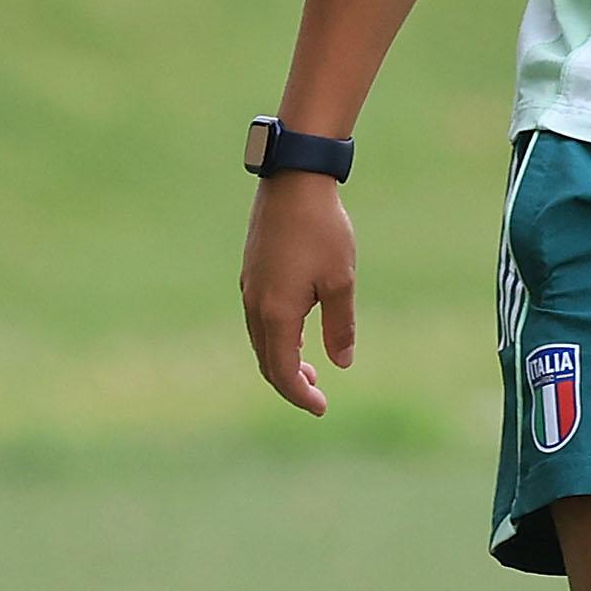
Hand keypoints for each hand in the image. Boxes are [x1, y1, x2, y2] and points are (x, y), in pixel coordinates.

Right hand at [240, 173, 356, 414]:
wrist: (294, 183)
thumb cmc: (322, 230)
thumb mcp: (341, 280)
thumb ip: (339, 325)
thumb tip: (341, 363)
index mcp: (276, 313)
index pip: (283, 371)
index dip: (301, 394)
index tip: (321, 407)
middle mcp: (255, 306)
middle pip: (267, 361)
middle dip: (291, 382)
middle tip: (317, 393)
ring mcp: (249, 289)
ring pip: (260, 341)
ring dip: (283, 359)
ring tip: (311, 368)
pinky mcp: (252, 274)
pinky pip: (258, 320)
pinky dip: (276, 337)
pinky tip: (298, 331)